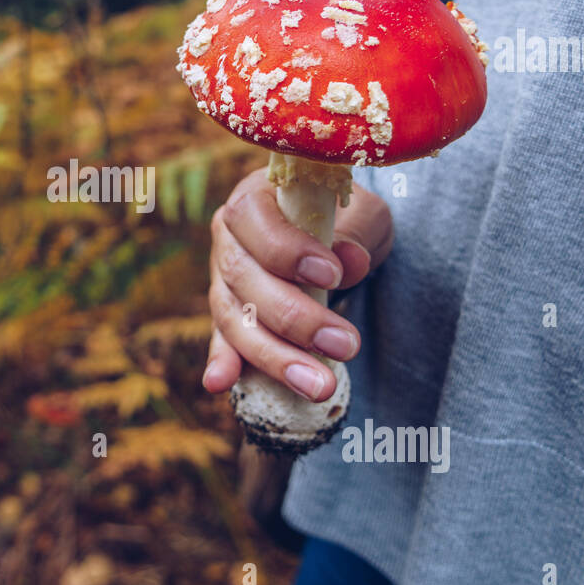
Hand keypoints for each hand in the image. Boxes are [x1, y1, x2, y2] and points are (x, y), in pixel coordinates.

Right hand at [203, 167, 393, 401]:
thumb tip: (352, 261)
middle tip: (344, 345)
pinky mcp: (227, 317)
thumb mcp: (363, 214)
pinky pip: (221, 341)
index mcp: (254, 199)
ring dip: (274, 355)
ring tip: (318, 385)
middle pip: (243, 279)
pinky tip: (220, 383)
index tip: (332, 276)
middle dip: (294, 318)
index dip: (287, 251)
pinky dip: (222, 362)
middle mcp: (228, 238)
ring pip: (233, 318)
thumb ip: (357, 233)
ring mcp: (222, 280)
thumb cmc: (347, 218)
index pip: (255, 220)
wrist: (337, 237)